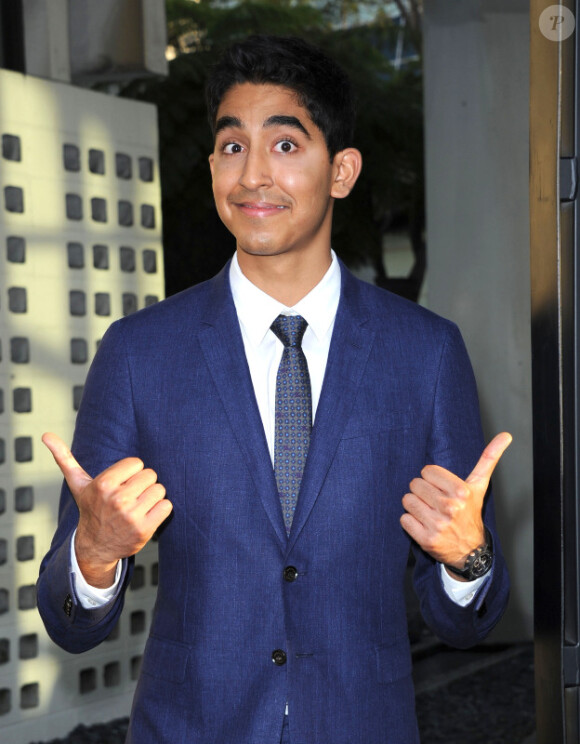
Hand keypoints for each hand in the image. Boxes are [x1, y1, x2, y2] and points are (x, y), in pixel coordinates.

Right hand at [42, 432, 172, 587]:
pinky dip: (161, 510)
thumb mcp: (78, 484)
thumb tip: (46, 434)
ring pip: (160, 490)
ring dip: (153, 497)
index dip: (131, 473)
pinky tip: (147, 515)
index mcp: (104, 484)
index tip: (121, 484)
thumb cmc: (91, 509)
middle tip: (130, 497)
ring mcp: (131, 515)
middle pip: (151, 475)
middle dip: (143, 484)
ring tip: (137, 506)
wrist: (95, 547)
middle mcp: (118, 499)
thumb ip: (65, 458)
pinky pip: (167, 506)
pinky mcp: (144, 529)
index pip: (137, 463)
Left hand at [400, 432, 511, 572]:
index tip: (441, 488)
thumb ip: (489, 458)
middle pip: (415, 485)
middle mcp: (450, 508)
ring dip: (414, 506)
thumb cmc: (471, 512)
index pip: (427, 471)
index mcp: (461, 491)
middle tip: (435, 502)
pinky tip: (423, 524)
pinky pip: (404, 519)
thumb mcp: (479, 485)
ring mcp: (438, 524)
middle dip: (422, 492)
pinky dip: (410, 521)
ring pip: (407, 500)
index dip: (431, 479)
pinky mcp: (426, 539)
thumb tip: (506, 435)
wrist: (470, 549)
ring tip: (429, 512)